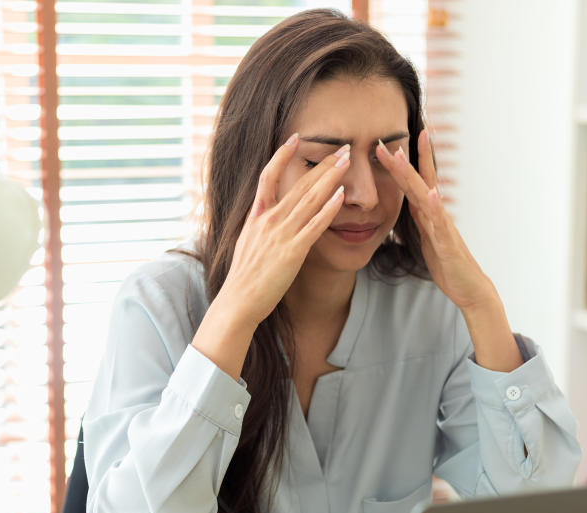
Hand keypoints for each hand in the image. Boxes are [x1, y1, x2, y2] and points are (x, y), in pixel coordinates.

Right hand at [215, 134, 349, 328]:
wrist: (238, 301)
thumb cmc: (243, 278)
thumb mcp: (246, 243)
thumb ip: (257, 227)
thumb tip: (263, 217)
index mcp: (255, 216)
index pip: (268, 176)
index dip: (282, 155)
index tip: (296, 138)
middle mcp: (268, 220)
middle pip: (298, 183)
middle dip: (322, 163)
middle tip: (342, 147)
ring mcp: (280, 234)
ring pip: (310, 198)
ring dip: (331, 178)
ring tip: (348, 161)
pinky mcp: (292, 251)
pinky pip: (314, 225)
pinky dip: (328, 208)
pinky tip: (341, 195)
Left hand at [375, 129, 496, 311]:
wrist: (468, 287)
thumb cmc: (448, 262)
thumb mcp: (427, 236)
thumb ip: (420, 217)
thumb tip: (410, 202)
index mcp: (428, 212)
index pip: (414, 182)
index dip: (401, 162)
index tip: (386, 142)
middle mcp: (436, 213)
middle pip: (418, 181)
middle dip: (404, 158)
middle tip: (388, 137)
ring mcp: (442, 226)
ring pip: (425, 195)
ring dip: (414, 173)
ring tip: (402, 154)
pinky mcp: (447, 243)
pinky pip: (440, 223)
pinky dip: (436, 207)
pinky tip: (432, 193)